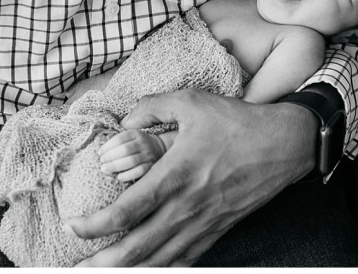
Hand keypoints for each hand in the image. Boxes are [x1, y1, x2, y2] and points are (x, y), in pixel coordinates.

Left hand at [65, 89, 315, 265]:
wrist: (284, 144)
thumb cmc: (237, 122)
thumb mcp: (193, 101)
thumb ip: (152, 107)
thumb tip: (124, 120)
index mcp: (177, 175)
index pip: (127, 211)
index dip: (95, 225)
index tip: (73, 226)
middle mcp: (187, 206)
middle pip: (137, 249)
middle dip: (103, 264)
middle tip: (75, 269)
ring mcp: (204, 223)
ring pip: (159, 261)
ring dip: (128, 273)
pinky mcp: (217, 231)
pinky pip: (185, 260)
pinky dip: (162, 271)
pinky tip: (146, 273)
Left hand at [99, 129, 166, 182]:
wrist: (158, 148)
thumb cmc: (136, 144)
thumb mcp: (130, 137)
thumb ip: (118, 141)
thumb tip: (100, 150)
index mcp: (135, 134)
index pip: (119, 139)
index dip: (107, 146)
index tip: (99, 153)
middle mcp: (142, 143)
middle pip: (124, 150)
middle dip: (110, 156)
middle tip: (101, 162)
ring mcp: (148, 155)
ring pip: (131, 161)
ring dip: (116, 166)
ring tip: (105, 169)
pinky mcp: (151, 166)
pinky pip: (139, 171)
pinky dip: (128, 175)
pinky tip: (119, 177)